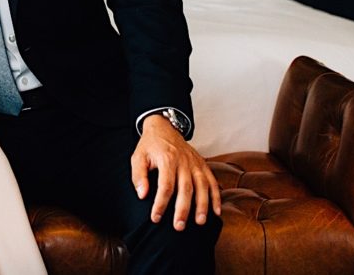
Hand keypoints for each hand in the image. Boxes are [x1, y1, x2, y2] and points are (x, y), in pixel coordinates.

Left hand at [130, 115, 221, 230]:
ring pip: (202, 186)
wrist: (164, 127)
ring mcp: (195, 163)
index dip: (161, 204)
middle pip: (185, 188)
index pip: (165, 186)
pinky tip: (216, 212)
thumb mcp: (138, 157)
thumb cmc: (150, 146)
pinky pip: (212, 181)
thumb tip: (142, 195)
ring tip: (199, 222)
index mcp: (167, 159)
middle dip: (183, 209)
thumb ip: (138, 175)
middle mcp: (183, 161)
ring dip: (202, 205)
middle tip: (178, 226)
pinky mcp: (203, 165)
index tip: (155, 218)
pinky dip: (216, 197)